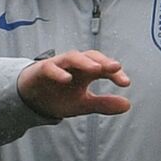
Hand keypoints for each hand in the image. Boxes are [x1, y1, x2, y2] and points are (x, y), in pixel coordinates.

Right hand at [17, 50, 131, 119]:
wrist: (32, 99)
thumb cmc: (59, 96)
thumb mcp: (83, 103)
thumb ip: (103, 103)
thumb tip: (127, 105)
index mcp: (86, 72)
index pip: (103, 67)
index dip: (115, 73)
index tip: (125, 83)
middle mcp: (74, 65)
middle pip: (90, 56)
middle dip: (103, 61)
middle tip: (115, 67)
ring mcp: (58, 66)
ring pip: (72, 57)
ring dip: (84, 61)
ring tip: (96, 69)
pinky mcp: (42, 70)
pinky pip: (50, 67)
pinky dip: (58, 72)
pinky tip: (67, 79)